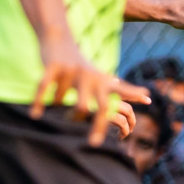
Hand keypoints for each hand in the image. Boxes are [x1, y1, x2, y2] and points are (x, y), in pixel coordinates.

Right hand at [32, 36, 149, 145]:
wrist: (58, 39)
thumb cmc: (82, 66)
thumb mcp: (103, 77)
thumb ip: (124, 89)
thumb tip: (148, 98)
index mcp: (102, 81)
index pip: (118, 95)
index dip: (128, 104)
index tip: (135, 117)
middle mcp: (91, 77)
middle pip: (100, 106)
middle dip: (98, 125)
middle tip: (94, 144)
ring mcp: (72, 71)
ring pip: (70, 101)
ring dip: (64, 111)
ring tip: (57, 115)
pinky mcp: (53, 66)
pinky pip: (45, 88)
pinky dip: (39, 102)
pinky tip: (36, 115)